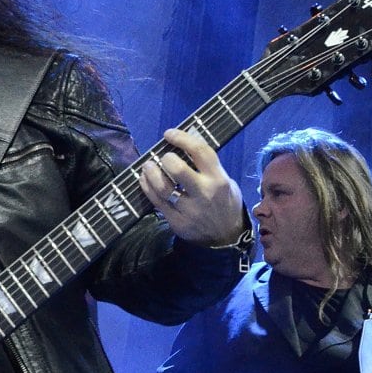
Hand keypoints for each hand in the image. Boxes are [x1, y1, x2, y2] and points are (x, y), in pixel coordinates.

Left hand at [138, 127, 245, 246]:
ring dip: (151, 172)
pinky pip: (156, 202)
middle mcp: (204, 193)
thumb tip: (186, 146)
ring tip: (147, 166)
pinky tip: (145, 179)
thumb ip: (209, 166)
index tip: (169, 134)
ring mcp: (189, 210)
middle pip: (177, 169)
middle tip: (163, 157)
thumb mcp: (226, 182)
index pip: (199, 151)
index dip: (181, 138)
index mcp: (218, 180)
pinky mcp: (177, 222)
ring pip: (163, 187)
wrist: (226, 238)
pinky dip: (147, 187)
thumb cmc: (225, 203)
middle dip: (166, 158)